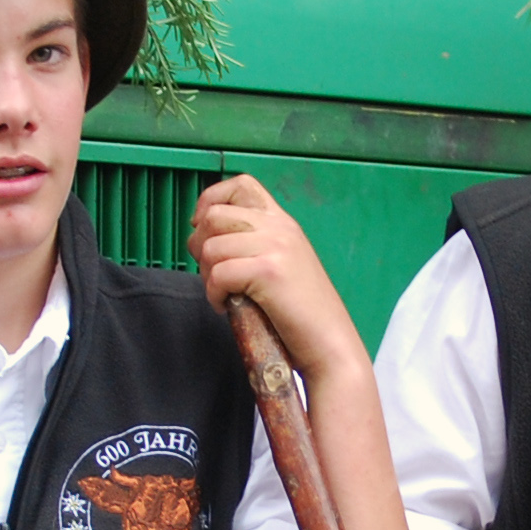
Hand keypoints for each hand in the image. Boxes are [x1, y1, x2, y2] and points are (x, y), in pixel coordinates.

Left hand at [193, 176, 364, 384]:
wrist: (330, 344)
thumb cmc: (302, 315)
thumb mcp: (281, 265)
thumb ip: (253, 245)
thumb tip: (205, 240)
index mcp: (282, 222)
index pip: (240, 185)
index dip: (209, 201)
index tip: (201, 228)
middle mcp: (280, 227)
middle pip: (214, 215)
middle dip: (199, 246)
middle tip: (212, 274)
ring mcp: (276, 247)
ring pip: (211, 247)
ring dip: (206, 275)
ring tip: (223, 294)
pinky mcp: (269, 271)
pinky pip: (218, 274)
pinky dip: (214, 295)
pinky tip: (226, 307)